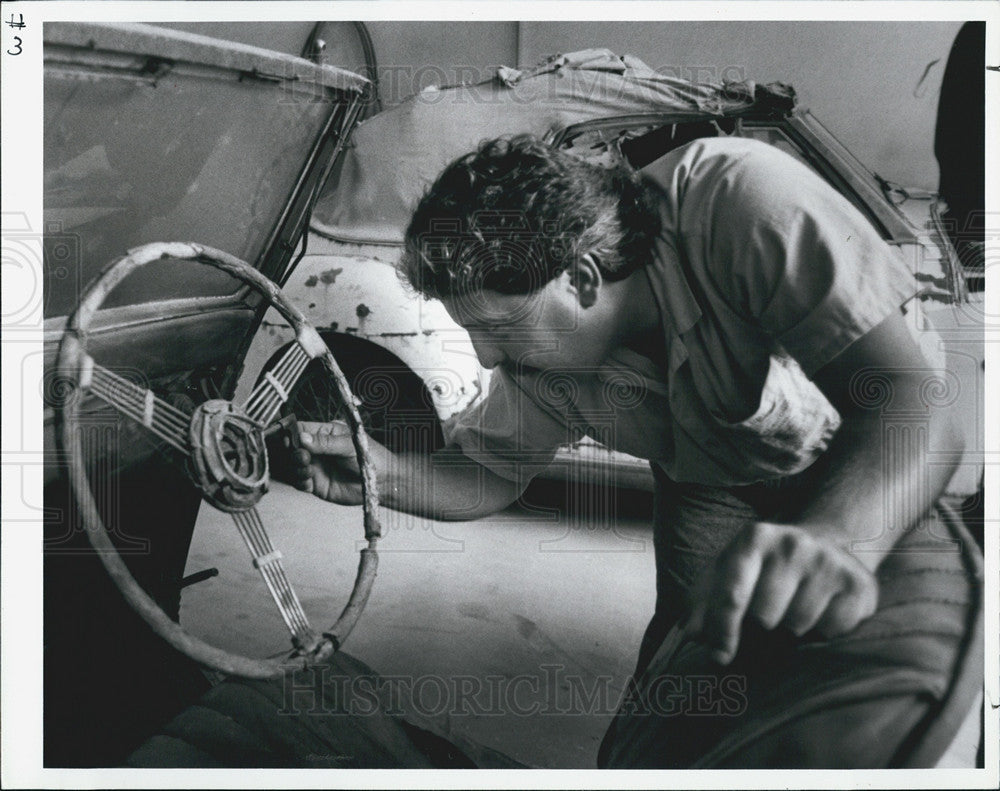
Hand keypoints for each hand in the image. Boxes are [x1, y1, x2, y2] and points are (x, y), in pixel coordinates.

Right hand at [289, 420, 364, 504]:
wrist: (381, 482)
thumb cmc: (371, 457)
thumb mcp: (349, 445)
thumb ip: (325, 443)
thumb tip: (303, 438)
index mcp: (325, 433)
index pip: (301, 429)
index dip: (292, 434)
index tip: (290, 441)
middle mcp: (318, 449)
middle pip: (293, 448)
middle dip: (293, 453)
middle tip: (303, 457)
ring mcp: (316, 466)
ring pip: (293, 466)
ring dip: (296, 468)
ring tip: (308, 470)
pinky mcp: (316, 484)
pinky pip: (299, 482)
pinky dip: (300, 481)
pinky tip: (309, 481)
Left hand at [686, 522, 877, 664]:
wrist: (825, 543)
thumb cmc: (765, 566)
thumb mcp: (729, 572)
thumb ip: (703, 602)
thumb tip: (691, 633)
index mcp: (754, 537)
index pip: (732, 593)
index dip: (722, 630)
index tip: (718, 658)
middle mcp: (793, 543)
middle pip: (764, 616)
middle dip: (758, 629)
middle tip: (764, 623)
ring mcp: (828, 561)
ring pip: (797, 625)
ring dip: (790, 632)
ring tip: (791, 614)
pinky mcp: (858, 584)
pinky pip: (831, 631)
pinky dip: (821, 633)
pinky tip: (820, 614)